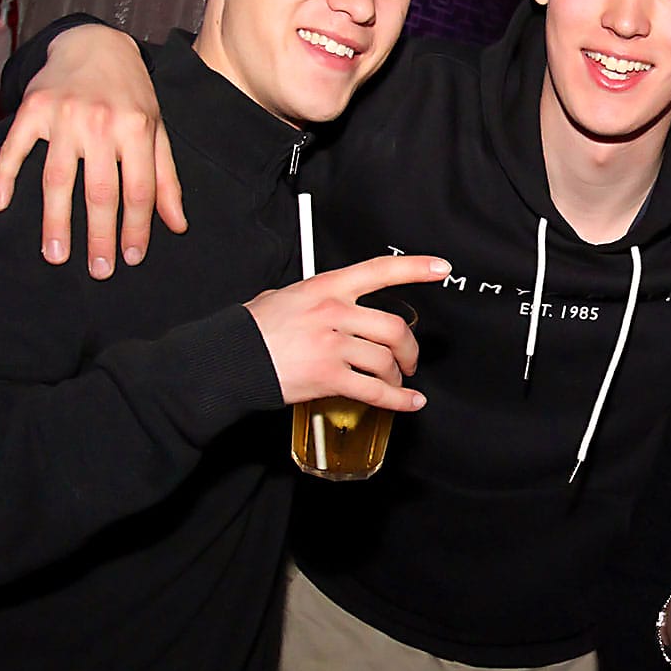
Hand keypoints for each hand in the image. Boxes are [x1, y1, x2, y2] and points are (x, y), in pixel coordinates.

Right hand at [0, 24, 182, 279]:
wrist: (94, 43)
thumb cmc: (131, 94)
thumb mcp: (157, 130)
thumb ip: (166, 178)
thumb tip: (178, 225)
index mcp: (138, 129)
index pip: (139, 191)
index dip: (136, 228)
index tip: (130, 259)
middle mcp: (102, 123)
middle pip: (100, 192)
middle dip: (99, 236)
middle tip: (97, 271)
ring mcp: (65, 115)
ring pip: (58, 179)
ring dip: (56, 222)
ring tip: (55, 256)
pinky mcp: (33, 107)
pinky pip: (16, 148)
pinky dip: (4, 176)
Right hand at [247, 254, 448, 408]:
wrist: (229, 359)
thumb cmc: (253, 328)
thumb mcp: (286, 296)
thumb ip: (317, 296)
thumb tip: (334, 301)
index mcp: (326, 287)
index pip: (379, 271)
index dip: (415, 268)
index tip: (440, 269)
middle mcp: (333, 313)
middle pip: (394, 328)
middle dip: (410, 349)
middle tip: (410, 359)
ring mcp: (332, 346)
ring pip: (386, 361)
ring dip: (399, 377)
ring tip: (395, 382)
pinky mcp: (328, 378)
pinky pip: (375, 391)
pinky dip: (398, 401)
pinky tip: (408, 403)